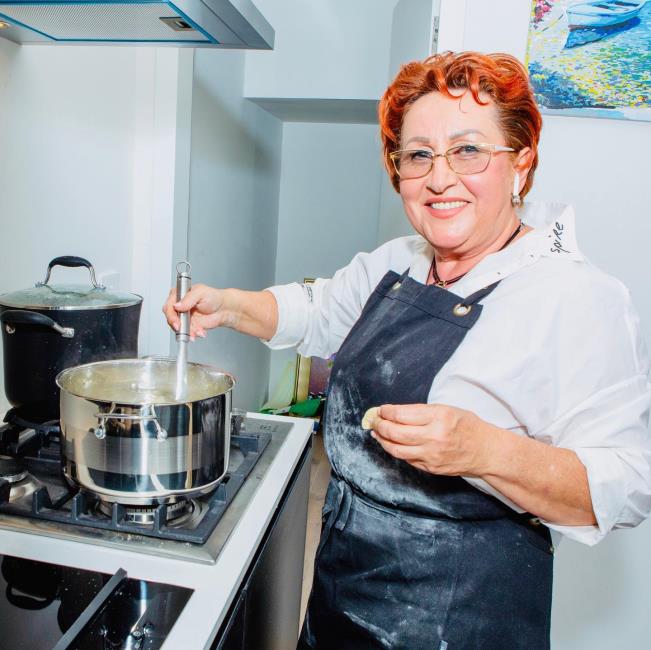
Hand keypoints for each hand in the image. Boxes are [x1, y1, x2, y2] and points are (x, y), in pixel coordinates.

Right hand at [162, 283, 229, 339]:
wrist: (223, 309)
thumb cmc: (213, 297)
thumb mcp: (201, 292)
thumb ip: (188, 298)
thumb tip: (177, 305)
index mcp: (179, 295)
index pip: (169, 306)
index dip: (171, 315)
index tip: (177, 322)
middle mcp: (179, 307)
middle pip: (171, 318)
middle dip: (177, 326)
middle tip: (184, 329)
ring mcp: (183, 317)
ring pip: (179, 328)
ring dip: (188, 332)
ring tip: (198, 331)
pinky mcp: (189, 326)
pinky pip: (187, 333)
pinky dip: (194, 334)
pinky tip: (201, 332)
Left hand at [369, 403, 495, 476]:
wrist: (486, 451)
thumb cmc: (467, 426)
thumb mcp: (446, 409)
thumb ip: (421, 411)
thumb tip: (394, 413)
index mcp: (438, 417)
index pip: (402, 414)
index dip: (386, 412)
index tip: (381, 409)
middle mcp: (434, 437)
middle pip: (395, 432)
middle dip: (379, 425)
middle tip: (373, 420)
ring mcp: (431, 455)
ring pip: (396, 450)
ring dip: (382, 440)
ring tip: (376, 433)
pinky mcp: (431, 468)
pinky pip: (406, 459)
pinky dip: (395, 450)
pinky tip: (390, 444)